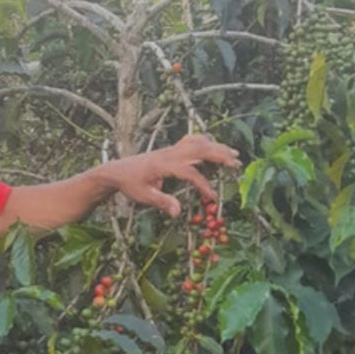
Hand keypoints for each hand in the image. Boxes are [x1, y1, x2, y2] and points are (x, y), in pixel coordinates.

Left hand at [103, 133, 240, 217]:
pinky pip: (190, 141)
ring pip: (197, 143)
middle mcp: (170, 154)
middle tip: (237, 163)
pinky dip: (204, 141)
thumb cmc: (130, 184)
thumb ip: (161, 202)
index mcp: (164, 165)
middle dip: (219, 156)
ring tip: (234, 154)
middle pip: (199, 150)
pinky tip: (214, 146)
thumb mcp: (143, 196)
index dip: (203, 184)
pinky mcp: (171, 149)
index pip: (189, 172)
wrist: (118, 171)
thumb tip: (178, 212)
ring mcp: (171, 149)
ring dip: (217, 147)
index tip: (213, 197)